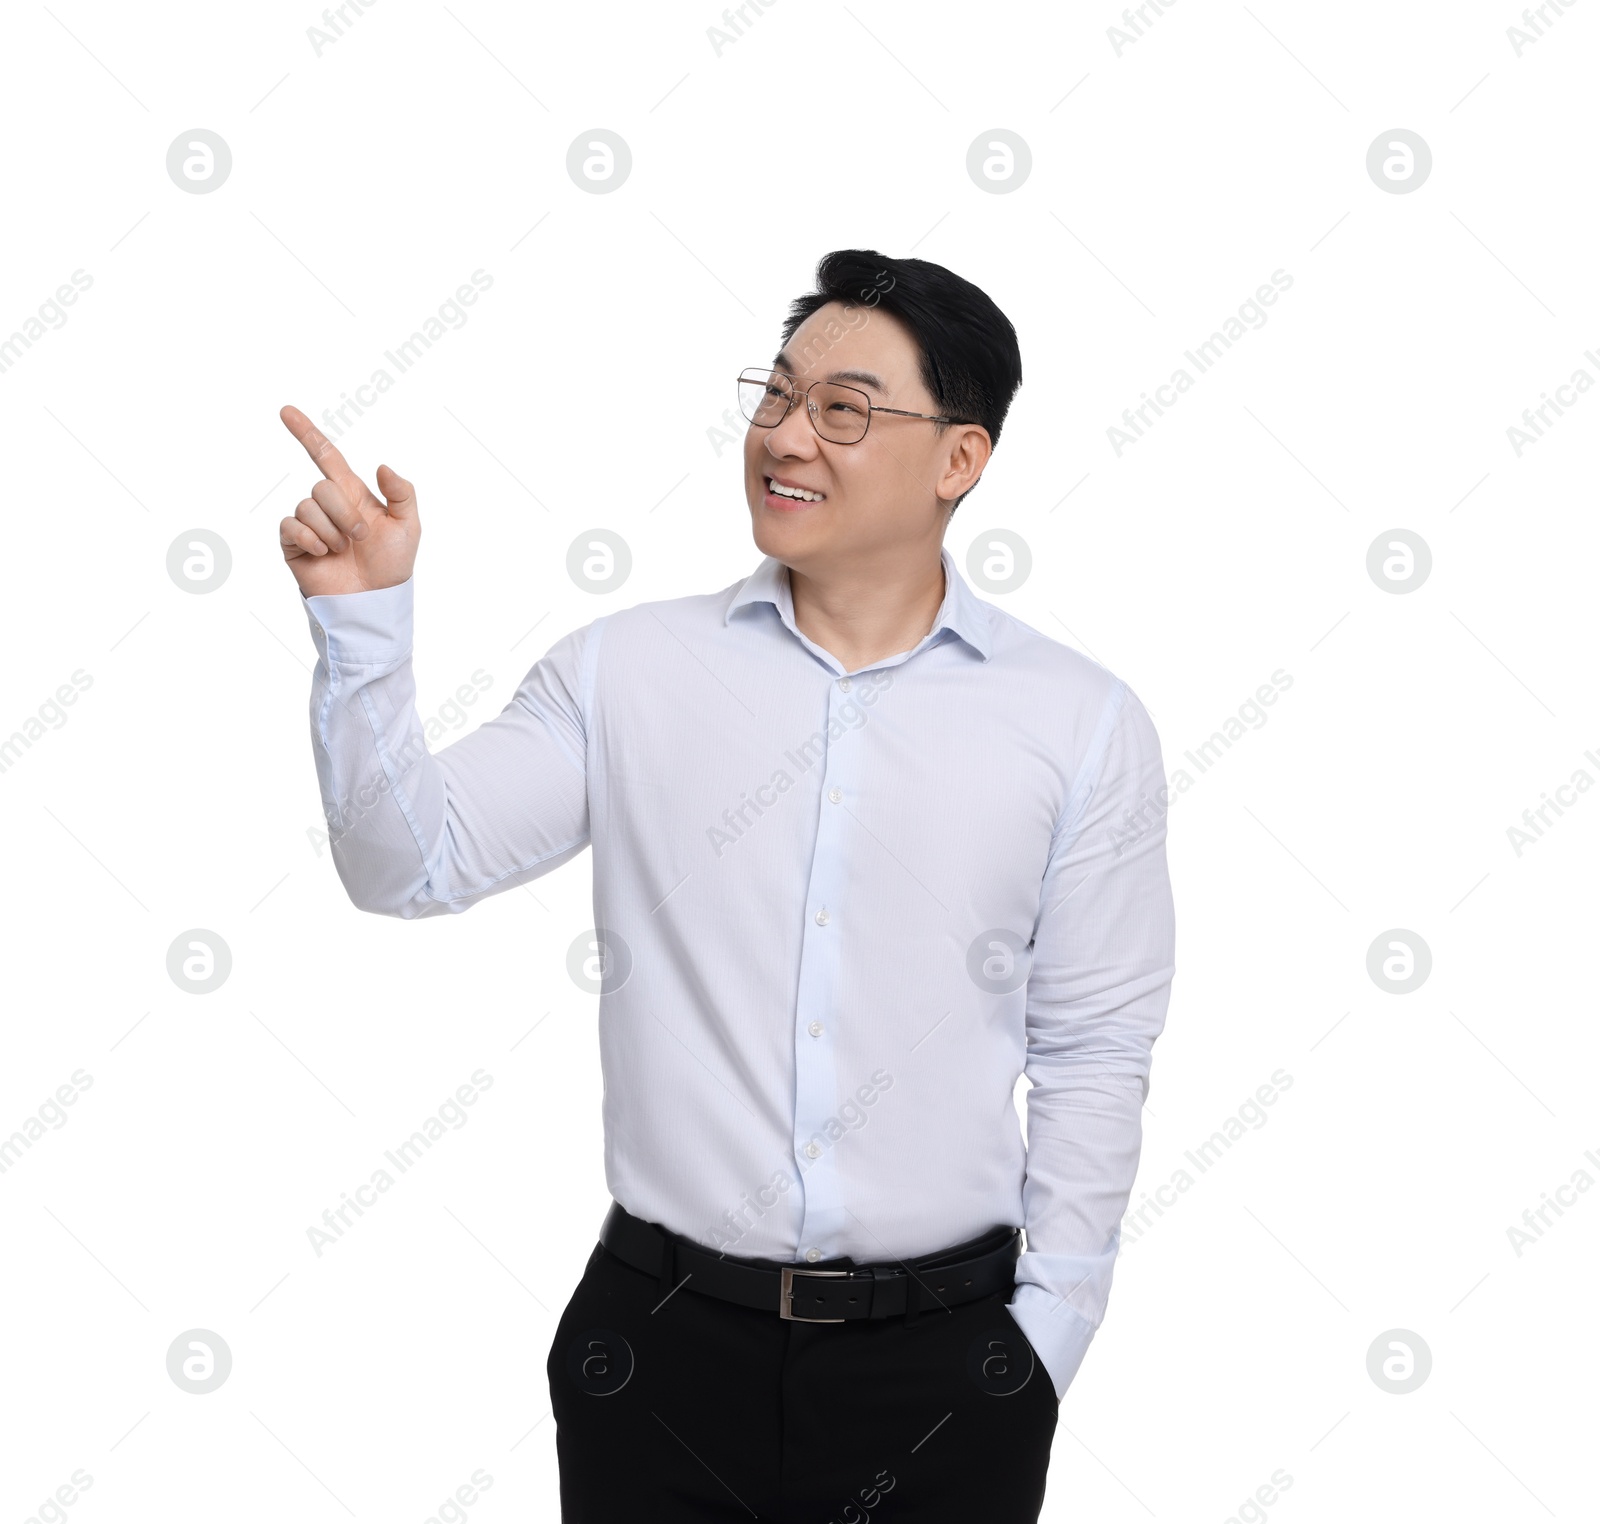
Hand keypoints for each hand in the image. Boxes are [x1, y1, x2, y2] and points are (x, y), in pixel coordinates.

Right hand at [277, 404, 420, 597]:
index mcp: (353, 495)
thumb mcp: (408, 526)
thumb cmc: (392, 565)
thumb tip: (382, 466)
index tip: (286, 411)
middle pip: (322, 486)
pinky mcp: (294, 544)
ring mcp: (309, 524)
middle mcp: (328, 506)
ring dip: (332, 531)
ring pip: (308, 506)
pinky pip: (291, 525)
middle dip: (344, 512)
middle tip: (360, 538)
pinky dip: (310, 538)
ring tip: (345, 551)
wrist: (374, 601)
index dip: (306, 433)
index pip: (326, 456)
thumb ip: (401, 493)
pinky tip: (324, 554)